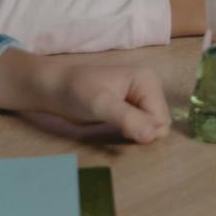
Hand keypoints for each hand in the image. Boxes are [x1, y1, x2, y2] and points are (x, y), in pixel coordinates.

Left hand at [0, 51, 168, 143]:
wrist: (55, 89)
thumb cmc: (76, 92)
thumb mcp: (100, 104)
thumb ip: (127, 118)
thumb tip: (152, 135)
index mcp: (148, 80)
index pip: (161, 119)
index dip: (144, 130)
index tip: (121, 128)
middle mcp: (149, 87)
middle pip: (160, 124)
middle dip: (142, 133)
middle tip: (117, 128)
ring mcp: (141, 98)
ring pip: (152, 128)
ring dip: (137, 134)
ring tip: (115, 127)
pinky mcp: (132, 107)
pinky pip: (143, 128)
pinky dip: (132, 133)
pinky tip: (116, 127)